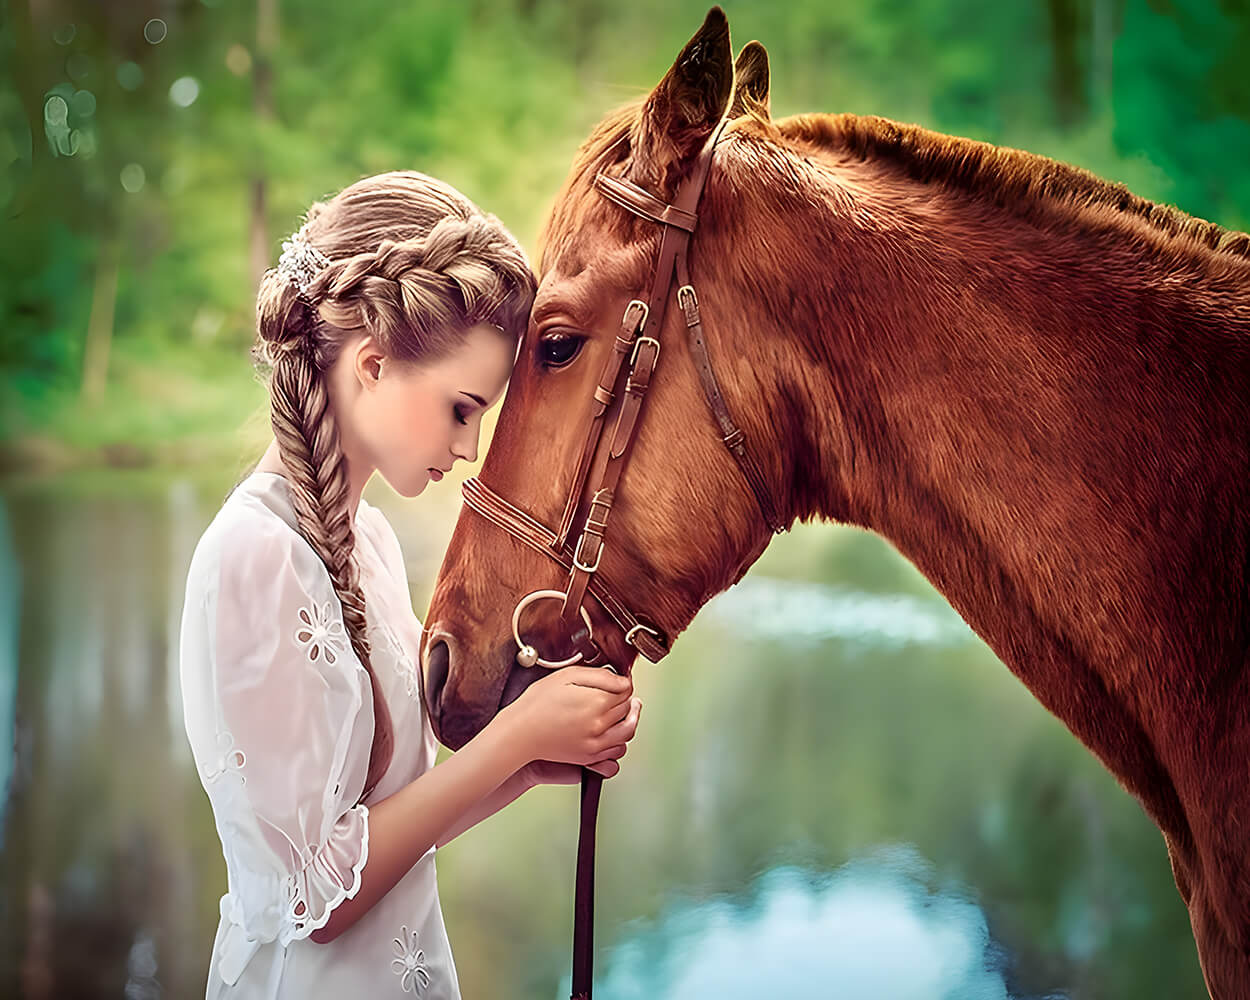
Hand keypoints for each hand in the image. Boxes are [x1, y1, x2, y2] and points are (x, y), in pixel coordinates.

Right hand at [499, 667, 639, 769]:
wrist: (520, 733)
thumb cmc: (537, 703)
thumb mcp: (567, 676)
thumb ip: (600, 676)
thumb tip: (623, 681)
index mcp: (597, 702)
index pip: (626, 692)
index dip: (625, 684)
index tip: (621, 682)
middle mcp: (600, 724)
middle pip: (628, 710)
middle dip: (628, 700)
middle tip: (622, 694)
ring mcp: (596, 743)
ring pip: (628, 732)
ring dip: (630, 720)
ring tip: (628, 713)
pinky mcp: (589, 757)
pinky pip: (617, 751)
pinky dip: (620, 740)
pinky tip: (614, 732)